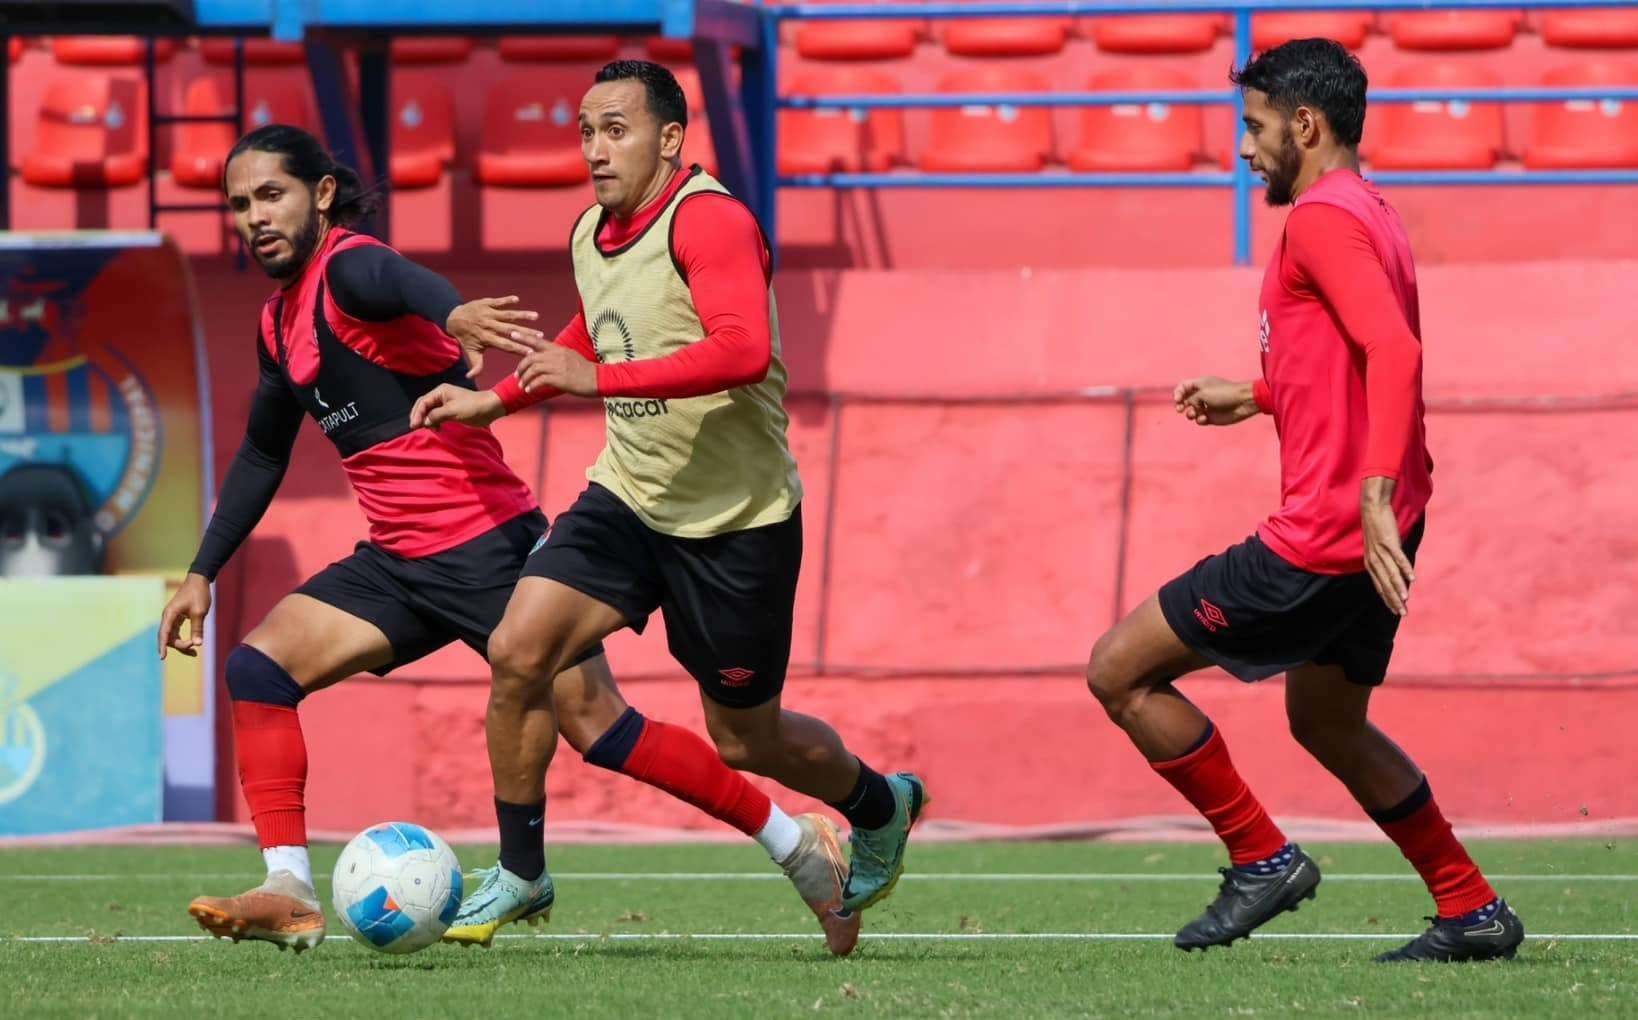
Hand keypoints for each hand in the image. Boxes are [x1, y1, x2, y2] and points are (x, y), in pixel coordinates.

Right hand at [159, 573, 210, 658]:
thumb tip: (198, 644)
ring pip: (172, 636)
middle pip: (168, 637)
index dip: (163, 646)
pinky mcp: (177, 617)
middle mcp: (168, 616)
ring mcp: (172, 617)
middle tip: (194, 650)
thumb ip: (197, 628)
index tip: (163, 657)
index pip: (164, 633)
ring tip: (194, 653)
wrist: (199, 580)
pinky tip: (192, 644)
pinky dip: (183, 638)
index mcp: (170, 614)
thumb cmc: (198, 594)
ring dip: (181, 644)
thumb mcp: (200, 612)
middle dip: (179, 646)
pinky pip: (176, 631)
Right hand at [410, 384, 505, 429]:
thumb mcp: (453, 410)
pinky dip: (434, 423)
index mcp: (440, 391)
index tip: (414, 425)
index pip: (423, 402)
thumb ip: (436, 415)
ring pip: (430, 412)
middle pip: (424, 406)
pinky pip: (438, 417)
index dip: (417, 413)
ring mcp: (445, 404)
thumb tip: (424, 422)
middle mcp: (441, 396)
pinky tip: (436, 429)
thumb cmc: (472, 407)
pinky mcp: (451, 412)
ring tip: (426, 430)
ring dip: (426, 420)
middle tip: (414, 428)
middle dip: (419, 416)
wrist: (489, 409)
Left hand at [444, 296, 545, 377]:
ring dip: (521, 314)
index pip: (505, 344)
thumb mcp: (470, 352)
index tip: (531, 351)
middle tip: (540, 334)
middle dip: (526, 332)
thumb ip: (476, 365)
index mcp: (487, 338)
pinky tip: (517, 299)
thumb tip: (471, 378)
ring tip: (536, 316)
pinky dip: (506, 300)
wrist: (452, 318)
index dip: (518, 348)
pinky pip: (498, 301)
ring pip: (507, 314)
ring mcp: (488, 313)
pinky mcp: (486, 303)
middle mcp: (489, 325)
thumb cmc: (465, 338)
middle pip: (510, 329)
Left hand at [517, 344, 598, 397]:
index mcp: (559, 349)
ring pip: (533, 369)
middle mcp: (557, 356)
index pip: (538, 341)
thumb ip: (558, 356)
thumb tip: (545, 358)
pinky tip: (529, 390)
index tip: (512, 333)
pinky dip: (531, 386)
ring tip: (522, 385)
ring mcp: (558, 367)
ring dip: (525, 378)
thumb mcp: (572, 357)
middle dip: (521, 367)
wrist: (598, 379)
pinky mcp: (560, 379)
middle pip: (531, 357)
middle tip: (517, 375)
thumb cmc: (586, 371)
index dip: (524, 337)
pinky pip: (539, 381)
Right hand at [1173, 376, 1260, 426]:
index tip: (1178, 399)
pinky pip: (1199, 420)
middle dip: (1180, 405)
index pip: (1183, 386)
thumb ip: (1191, 399)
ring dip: (1190, 414)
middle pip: (1185, 400)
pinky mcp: (1211, 417)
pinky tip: (1205, 418)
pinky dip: (1200, 419)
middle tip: (1180, 409)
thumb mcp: (1203, 393)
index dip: (1178, 392)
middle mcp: (1202, 394)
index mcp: (1200, 384)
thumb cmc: (1223, 393)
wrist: (1242, 402)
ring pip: (1191, 412)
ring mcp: (1207, 406)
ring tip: (1195, 413)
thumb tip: (1189, 408)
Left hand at [1361, 477, 1414, 615]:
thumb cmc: (1377, 531)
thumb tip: (1394, 574)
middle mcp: (1373, 560)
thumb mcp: (1377, 549)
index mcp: (1370, 564)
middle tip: (1402, 613)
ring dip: (1399, 588)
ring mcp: (1381, 551)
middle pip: (1385, 584)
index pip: (1379, 586)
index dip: (1387, 599)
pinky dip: (1405, 569)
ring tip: (1406, 600)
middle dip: (1394, 600)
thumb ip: (1385, 562)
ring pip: (1391, 574)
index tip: (1395, 611)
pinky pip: (1398, 558)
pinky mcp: (1389, 542)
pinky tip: (1412, 578)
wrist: (1373, 509)